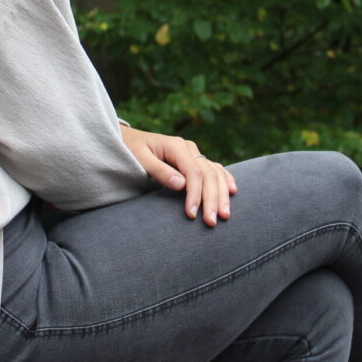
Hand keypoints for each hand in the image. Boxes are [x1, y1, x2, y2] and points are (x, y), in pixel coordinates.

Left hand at [120, 126, 237, 225]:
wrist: (128, 140)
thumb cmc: (131, 151)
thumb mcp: (139, 159)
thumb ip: (160, 171)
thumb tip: (181, 185)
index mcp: (176, 146)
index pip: (194, 172)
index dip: (195, 194)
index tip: (192, 214)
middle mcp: (189, 148)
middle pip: (208, 174)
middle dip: (212, 199)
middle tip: (212, 221)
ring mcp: (194, 153)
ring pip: (215, 173)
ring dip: (222, 194)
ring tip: (224, 215)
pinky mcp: (195, 160)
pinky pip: (215, 169)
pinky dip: (225, 179)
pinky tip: (233, 191)